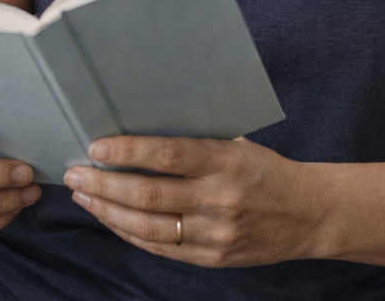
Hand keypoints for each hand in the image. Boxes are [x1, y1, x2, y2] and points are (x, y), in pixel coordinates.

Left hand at [62, 135, 325, 266]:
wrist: (309, 215)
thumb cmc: (263, 170)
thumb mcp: (235, 144)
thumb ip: (194, 139)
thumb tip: (136, 125)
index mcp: (226, 161)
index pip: (168, 155)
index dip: (128, 152)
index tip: (95, 146)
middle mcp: (220, 200)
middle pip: (149, 195)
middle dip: (104, 185)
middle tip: (74, 174)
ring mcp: (216, 234)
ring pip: (149, 228)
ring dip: (108, 212)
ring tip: (83, 197)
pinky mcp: (213, 259)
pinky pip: (161, 248)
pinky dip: (129, 234)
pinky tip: (109, 219)